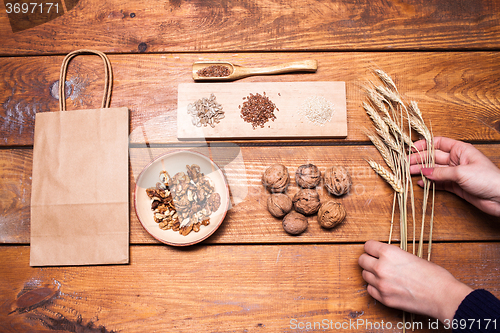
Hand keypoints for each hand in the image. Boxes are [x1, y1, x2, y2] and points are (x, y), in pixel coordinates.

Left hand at [358, 240, 472, 322]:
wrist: (443, 296)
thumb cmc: (433, 275)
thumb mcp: (411, 256)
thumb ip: (393, 256)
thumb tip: (384, 257)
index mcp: (389, 253)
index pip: (367, 246)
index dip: (372, 248)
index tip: (374, 251)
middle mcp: (381, 267)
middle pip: (362, 260)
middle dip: (369, 260)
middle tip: (376, 262)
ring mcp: (381, 285)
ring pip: (365, 275)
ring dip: (371, 274)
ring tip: (384, 275)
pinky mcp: (384, 299)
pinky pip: (370, 290)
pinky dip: (375, 287)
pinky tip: (385, 286)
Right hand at [409, 136, 499, 216]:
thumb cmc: (487, 179)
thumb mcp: (462, 172)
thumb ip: (441, 172)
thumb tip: (424, 172)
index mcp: (461, 150)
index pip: (438, 143)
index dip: (424, 144)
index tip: (411, 148)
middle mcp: (457, 160)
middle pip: (433, 157)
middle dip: (419, 160)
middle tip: (405, 163)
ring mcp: (455, 173)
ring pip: (434, 170)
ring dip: (422, 171)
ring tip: (409, 173)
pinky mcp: (456, 185)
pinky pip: (439, 182)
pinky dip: (430, 183)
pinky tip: (421, 183)